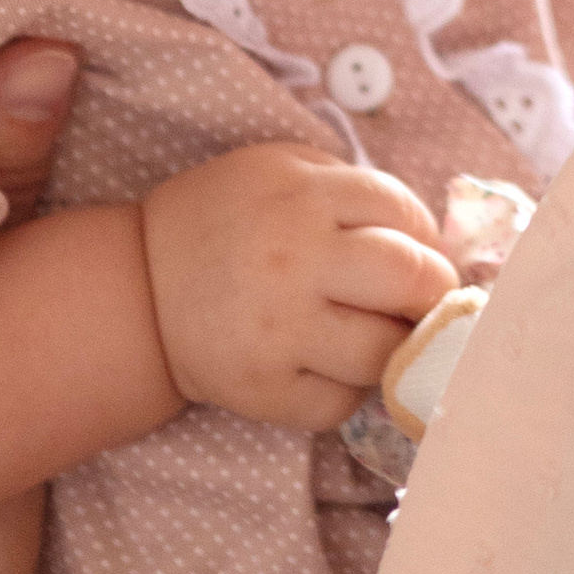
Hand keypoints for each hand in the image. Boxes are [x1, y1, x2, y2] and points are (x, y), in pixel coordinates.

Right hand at [138, 139, 454, 429]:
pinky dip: (348, 389)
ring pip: (386, 352)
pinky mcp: (265, 390)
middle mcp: (296, 260)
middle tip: (420, 299)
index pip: (405, 213)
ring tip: (370, 332)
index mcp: (303, 195)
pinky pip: (343, 403)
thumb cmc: (224, 221)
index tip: (419, 251)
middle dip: (433, 291)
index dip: (425, 235)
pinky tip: (326, 363)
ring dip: (393, 345)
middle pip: (413, 280)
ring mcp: (280, 331)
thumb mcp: (280, 171)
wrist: (140, 289)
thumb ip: (351, 189)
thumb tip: (430, 239)